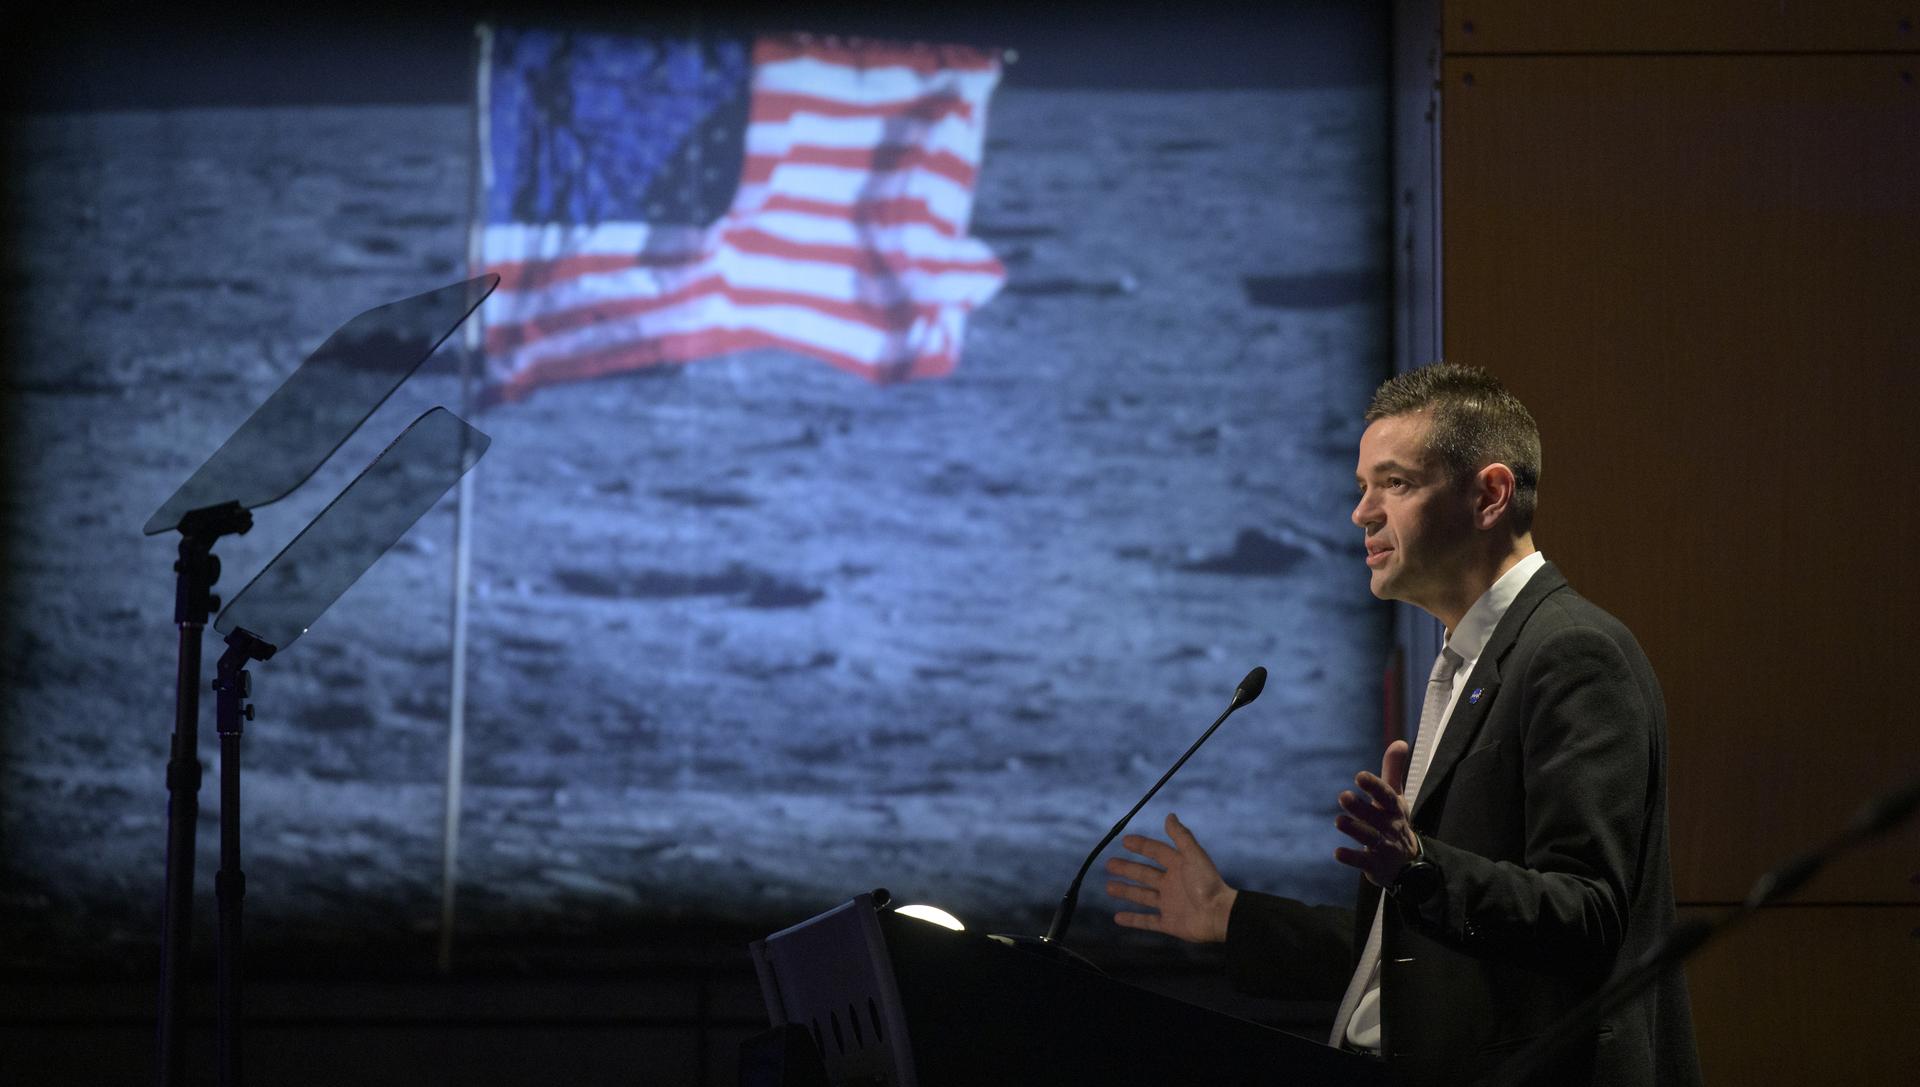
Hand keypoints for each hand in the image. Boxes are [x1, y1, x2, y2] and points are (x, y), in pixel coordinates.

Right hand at [1104, 812, 1237, 943]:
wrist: (1219, 914)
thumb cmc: (1208, 884)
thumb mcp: (1194, 855)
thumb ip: (1181, 836)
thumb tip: (1170, 815)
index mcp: (1179, 866)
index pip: (1156, 852)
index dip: (1141, 845)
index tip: (1124, 840)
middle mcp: (1172, 884)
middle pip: (1145, 874)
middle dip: (1127, 868)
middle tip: (1109, 864)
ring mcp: (1170, 904)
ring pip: (1142, 896)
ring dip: (1126, 891)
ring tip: (1109, 887)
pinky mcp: (1169, 923)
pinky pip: (1147, 921)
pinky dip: (1133, 920)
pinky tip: (1118, 917)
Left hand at [1333, 740, 1420, 886]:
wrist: (1409, 864)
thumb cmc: (1396, 822)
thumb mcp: (1396, 797)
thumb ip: (1393, 770)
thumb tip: (1399, 741)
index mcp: (1395, 808)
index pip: (1386, 796)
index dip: (1374, 787)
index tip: (1359, 777)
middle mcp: (1391, 826)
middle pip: (1376, 817)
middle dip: (1360, 808)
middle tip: (1343, 796)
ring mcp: (1384, 847)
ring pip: (1370, 838)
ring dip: (1355, 830)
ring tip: (1339, 821)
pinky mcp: (1375, 865)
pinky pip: (1363, 862)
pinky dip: (1351, 858)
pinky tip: (1337, 853)